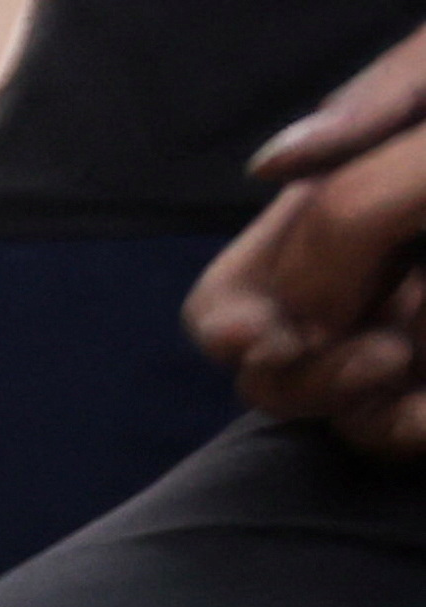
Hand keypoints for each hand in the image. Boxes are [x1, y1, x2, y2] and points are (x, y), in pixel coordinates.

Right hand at [200, 32, 425, 444]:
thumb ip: (365, 144)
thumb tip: (268, 168)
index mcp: (352, 213)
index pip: (231, 300)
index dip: (234, 326)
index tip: (273, 340)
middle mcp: (376, 286)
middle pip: (272, 373)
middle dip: (312, 375)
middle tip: (388, 355)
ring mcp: (418, 339)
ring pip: (347, 417)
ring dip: (381, 405)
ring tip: (424, 367)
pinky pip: (410, 431)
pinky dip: (421, 426)